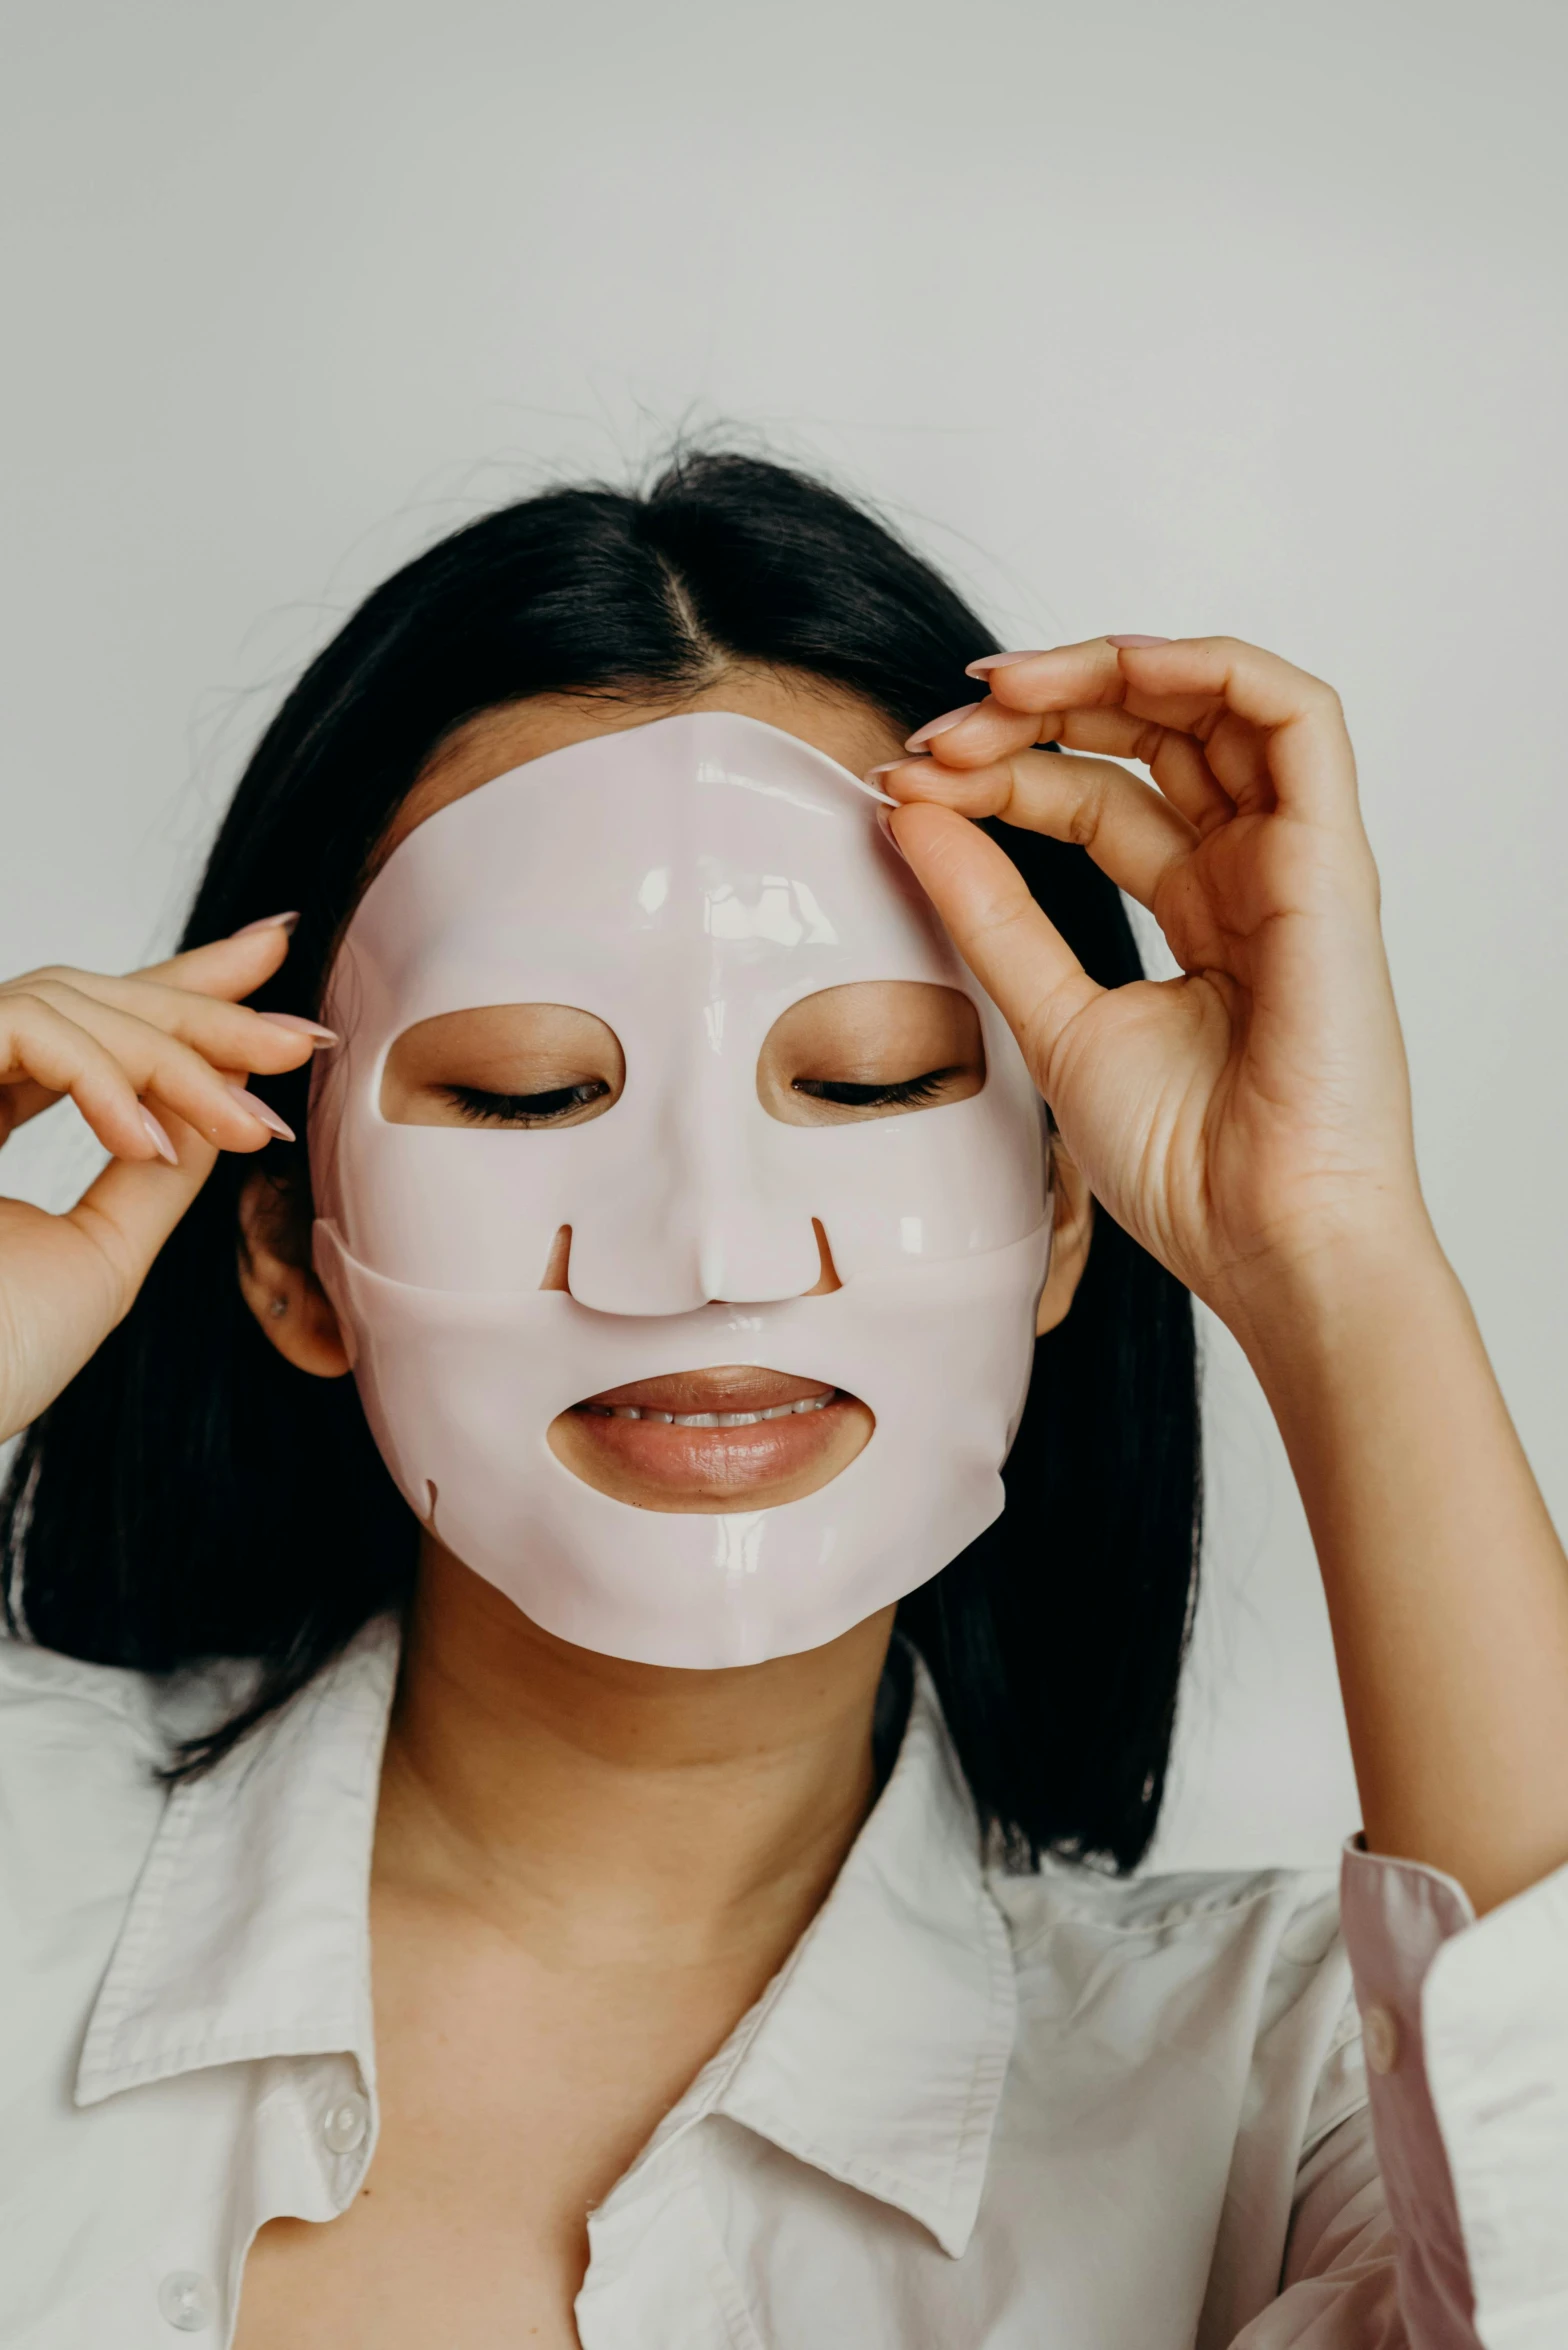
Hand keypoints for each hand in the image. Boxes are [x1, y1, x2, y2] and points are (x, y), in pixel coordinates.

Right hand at [0, 920, 331, 1443]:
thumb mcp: (105, 1251)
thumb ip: (158, 1168)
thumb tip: (230, 1094)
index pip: (91, 1028)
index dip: (181, 989)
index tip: (275, 959)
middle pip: (86, 997)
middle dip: (205, 1011)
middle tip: (302, 1041)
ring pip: (65, 1003)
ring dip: (178, 1059)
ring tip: (251, 1128)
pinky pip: (26, 1029)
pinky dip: (103, 1076)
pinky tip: (151, 1139)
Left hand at [877, 636, 1431, 1328]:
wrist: (1263, 1236)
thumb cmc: (1183, 1163)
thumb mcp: (1048, 1017)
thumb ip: (987, 911)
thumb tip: (908, 812)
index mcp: (1196, 914)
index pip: (1092, 798)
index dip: (999, 776)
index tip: (905, 786)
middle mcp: (1248, 874)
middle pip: (1147, 738)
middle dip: (1036, 714)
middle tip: (939, 734)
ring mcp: (1293, 860)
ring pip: (1214, 703)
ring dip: (1104, 672)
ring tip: (999, 689)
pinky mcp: (1332, 856)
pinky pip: (1293, 713)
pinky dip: (1205, 665)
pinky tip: (1111, 667)